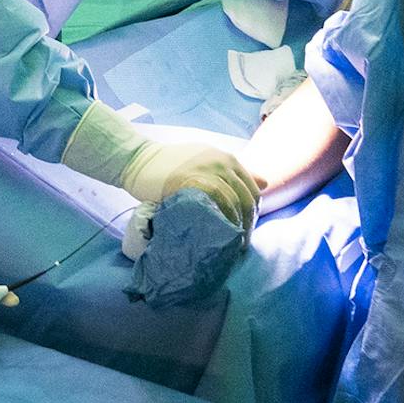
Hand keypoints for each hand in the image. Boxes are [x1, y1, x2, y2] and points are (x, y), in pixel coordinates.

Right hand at [120, 131, 261, 231]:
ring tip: (231, 244)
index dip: (253, 214)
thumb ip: (232, 172)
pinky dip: (221, 219)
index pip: (252, 189)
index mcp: (227, 158)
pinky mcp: (192, 180)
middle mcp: (222, 161)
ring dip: (236, 226)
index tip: (246, 231)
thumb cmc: (171, 164)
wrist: (139, 160)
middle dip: (248, 224)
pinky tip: (218, 233)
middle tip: (241, 244)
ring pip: (233, 202)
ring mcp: (207, 170)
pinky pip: (216, 201)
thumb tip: (265, 183)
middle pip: (246, 198)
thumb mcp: (206, 160)